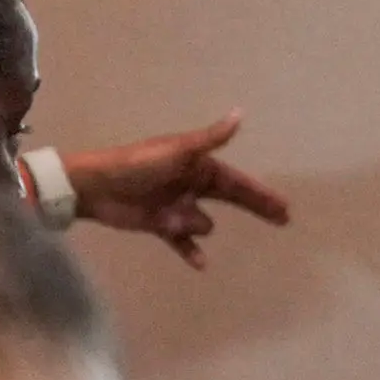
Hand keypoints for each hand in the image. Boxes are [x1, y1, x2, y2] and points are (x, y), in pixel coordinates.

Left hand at [61, 115, 292, 267]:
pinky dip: (191, 252)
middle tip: (283, 220)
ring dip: (193, 226)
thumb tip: (241, 114)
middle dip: (255, 208)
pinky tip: (202, 265)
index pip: (238, 182)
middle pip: (232, 201)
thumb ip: (211, 138)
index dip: (261, 194)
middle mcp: (192, 186)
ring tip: (170, 220)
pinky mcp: (160, 225)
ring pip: (202, 224)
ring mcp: (177, 207)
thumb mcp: (178, 150)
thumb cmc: (138, 165)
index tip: (284, 206)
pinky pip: (181, 242)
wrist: (95, 185)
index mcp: (200, 167)